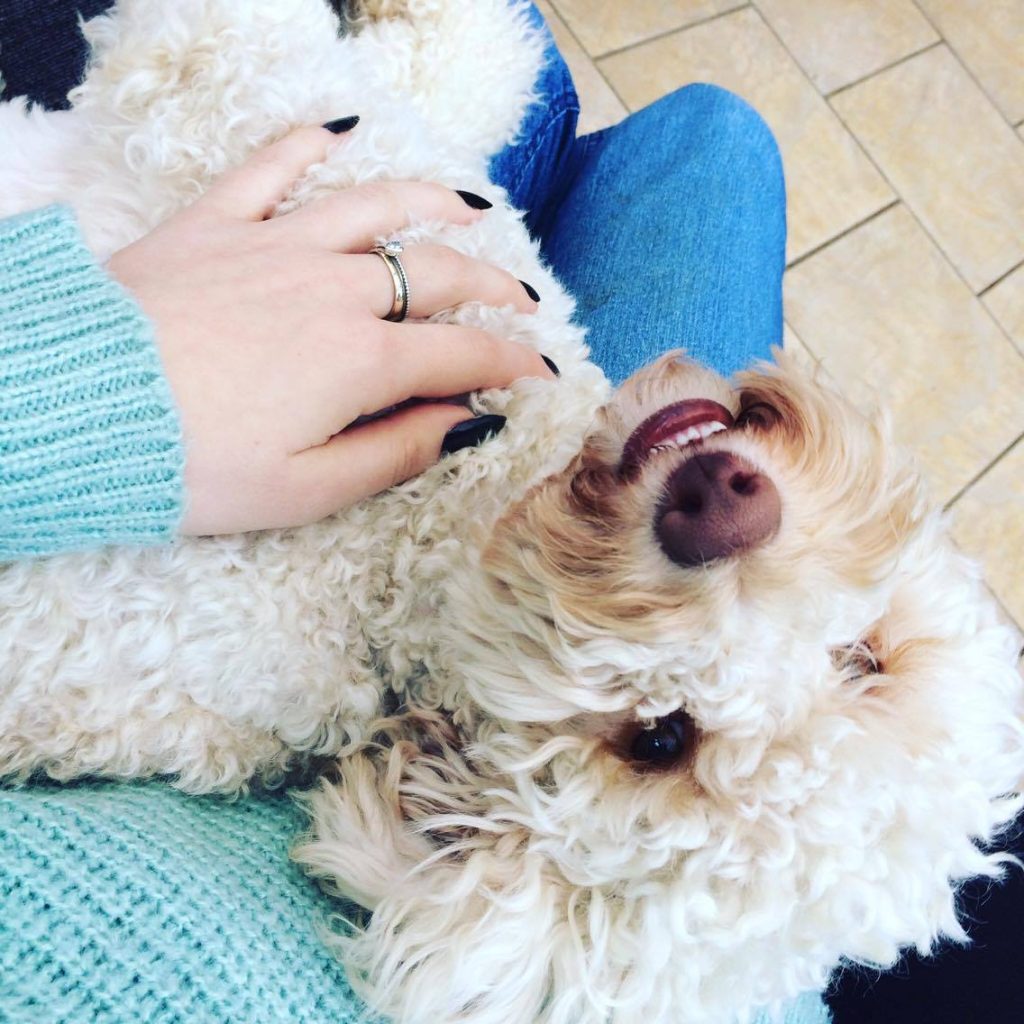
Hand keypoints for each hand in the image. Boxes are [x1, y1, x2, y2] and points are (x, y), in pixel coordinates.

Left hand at [107, 122, 552, 535]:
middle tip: (525, 300)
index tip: (544, 373)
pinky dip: (310, 143)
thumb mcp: (304, 490)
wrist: (75, 410)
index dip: (514, 363)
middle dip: (494, 287)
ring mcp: (274, 247)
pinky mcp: (216, 224)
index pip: (462, 354)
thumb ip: (396, 455)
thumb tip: (466, 427)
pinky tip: (342, 131)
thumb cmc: (190, 466)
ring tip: (471, 206)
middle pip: (437, 273)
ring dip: (433, 203)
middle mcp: (332, 291)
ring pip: (375, 207)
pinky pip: (272, 166)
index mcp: (359, 362)